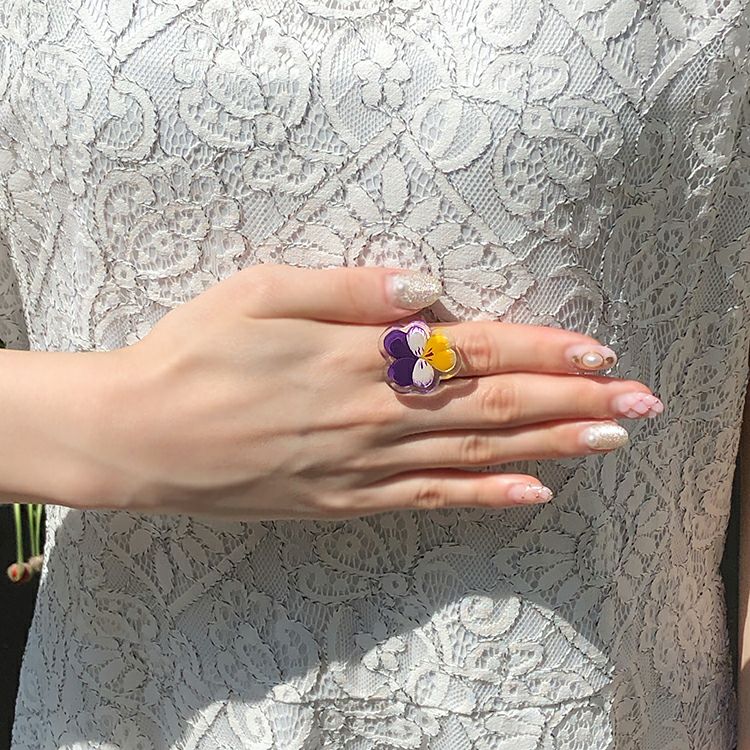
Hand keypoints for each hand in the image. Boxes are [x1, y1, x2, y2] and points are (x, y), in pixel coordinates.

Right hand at [82, 265, 662, 519]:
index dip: (539, 350)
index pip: (470, 351)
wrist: (138, 437)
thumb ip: (348, 289)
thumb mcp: (259, 292)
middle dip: (571, 401)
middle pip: (491, 407)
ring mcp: (360, 466)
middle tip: (641, 403)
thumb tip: (428, 290)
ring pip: (474, 457)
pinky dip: (485, 499)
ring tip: (611, 442)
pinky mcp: (342, 502)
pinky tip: (534, 495)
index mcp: (355, 357)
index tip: (598, 350)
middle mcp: (372, 415)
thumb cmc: (192, 353)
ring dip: (550, 448)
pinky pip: (428, 503)